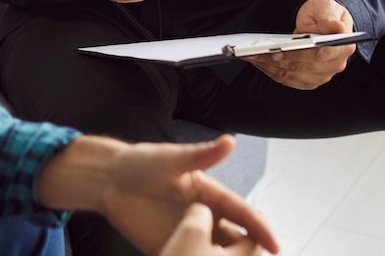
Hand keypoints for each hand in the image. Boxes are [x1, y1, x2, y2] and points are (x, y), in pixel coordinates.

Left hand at [97, 136, 277, 254]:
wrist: (108, 180)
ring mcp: (187, 235)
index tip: (276, 245)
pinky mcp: (168, 248)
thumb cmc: (140, 163)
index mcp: (210, 194)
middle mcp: (204, 218)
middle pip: (236, 241)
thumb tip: (230, 140)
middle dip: (251, 254)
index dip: (261, 229)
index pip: (242, 213)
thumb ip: (200, 155)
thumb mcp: (170, 159)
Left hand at [246, 0, 354, 89]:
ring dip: (269, 67)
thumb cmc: (324, 13)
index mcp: (342, 48)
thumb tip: (336, 28)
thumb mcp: (327, 8)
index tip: (277, 51)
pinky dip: (270, 71)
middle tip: (255, 53)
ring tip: (251, 55)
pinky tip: (257, 61)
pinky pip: (287, 79)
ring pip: (291, 75)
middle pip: (302, 68)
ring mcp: (321, 75)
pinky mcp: (308, 79)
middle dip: (276, 61)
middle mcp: (334, 66)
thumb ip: (330, 18)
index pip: (319, 55)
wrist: (322, 20)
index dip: (298, 55)